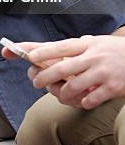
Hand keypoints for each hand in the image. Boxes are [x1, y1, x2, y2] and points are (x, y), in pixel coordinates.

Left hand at [5, 36, 124, 108]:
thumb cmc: (116, 50)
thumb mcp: (97, 42)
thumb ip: (79, 47)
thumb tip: (53, 49)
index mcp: (87, 44)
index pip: (60, 47)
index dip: (43, 52)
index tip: (29, 56)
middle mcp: (93, 57)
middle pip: (62, 67)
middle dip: (45, 76)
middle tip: (36, 82)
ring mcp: (102, 72)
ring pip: (74, 86)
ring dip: (62, 93)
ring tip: (59, 95)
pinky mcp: (112, 87)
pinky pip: (92, 98)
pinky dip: (84, 102)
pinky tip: (82, 102)